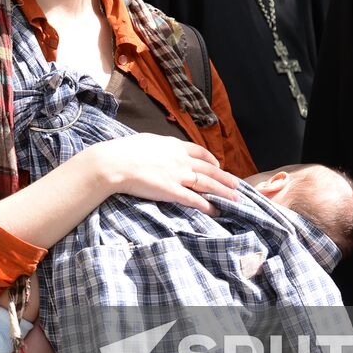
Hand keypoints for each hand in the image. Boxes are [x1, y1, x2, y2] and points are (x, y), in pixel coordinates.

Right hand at [82, 133, 235, 215]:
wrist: (115, 163)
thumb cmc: (124, 151)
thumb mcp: (146, 141)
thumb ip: (158, 146)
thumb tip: (158, 147)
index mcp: (174, 146)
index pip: (200, 152)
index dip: (212, 160)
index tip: (218, 165)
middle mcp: (181, 160)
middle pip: (210, 169)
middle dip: (225, 178)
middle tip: (237, 185)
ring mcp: (178, 175)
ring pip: (208, 184)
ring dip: (223, 192)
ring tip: (235, 199)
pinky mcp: (172, 191)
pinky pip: (194, 200)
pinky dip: (207, 206)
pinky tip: (215, 211)